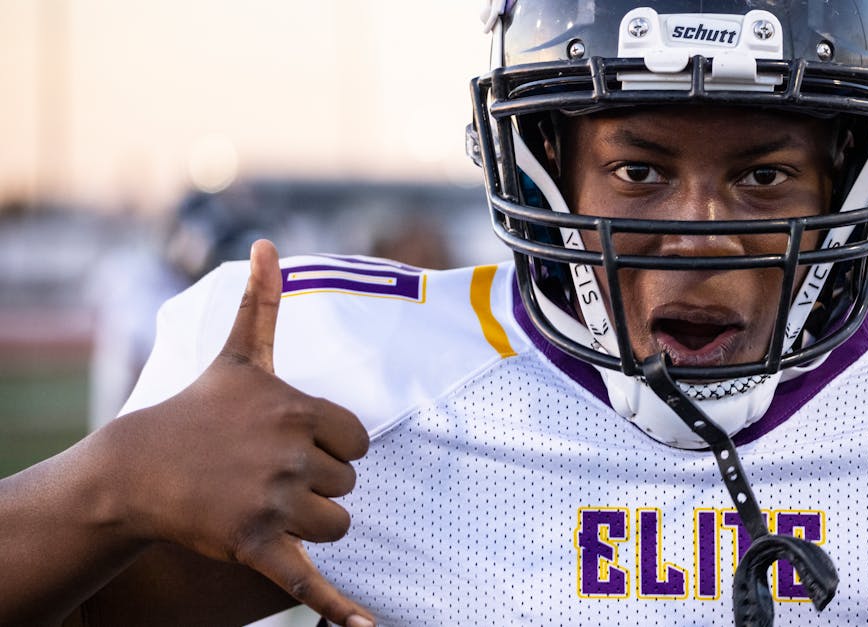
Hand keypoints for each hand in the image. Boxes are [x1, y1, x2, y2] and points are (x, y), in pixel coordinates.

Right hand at [105, 240, 374, 626]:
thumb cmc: (195, 410)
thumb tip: (268, 243)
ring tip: (267, 506)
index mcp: (299, 410)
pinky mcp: (255, 546)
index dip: (333, 449)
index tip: (295, 446)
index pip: (359, 444)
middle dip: (317, 486)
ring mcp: (272, 502)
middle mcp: (290, 454)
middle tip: (269, 476)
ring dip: (311, 525)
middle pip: (348, 487)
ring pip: (337, 527)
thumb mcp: (237, 356)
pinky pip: (309, 579)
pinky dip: (339, 608)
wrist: (137, 470)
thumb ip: (263, 304)